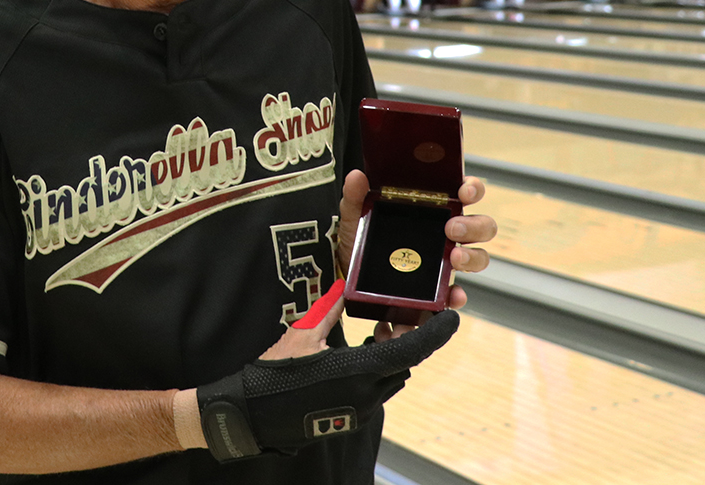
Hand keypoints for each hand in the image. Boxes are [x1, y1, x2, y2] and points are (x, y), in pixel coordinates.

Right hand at [196, 307, 459, 461]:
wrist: (253, 414)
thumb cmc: (275, 372)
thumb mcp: (303, 333)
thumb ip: (330, 308)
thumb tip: (346, 286)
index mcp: (359, 370)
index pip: (412, 349)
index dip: (436, 333)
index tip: (451, 317)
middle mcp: (366, 394)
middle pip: (404, 363)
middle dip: (406, 340)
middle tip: (396, 318)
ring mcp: (359, 409)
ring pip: (391, 378)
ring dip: (390, 357)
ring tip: (374, 333)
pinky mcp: (351, 417)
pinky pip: (376, 391)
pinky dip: (376, 372)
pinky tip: (358, 356)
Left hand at [336, 170, 496, 315]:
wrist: (349, 275)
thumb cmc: (362, 238)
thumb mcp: (356, 215)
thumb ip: (356, 195)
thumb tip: (356, 177)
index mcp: (435, 208)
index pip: (466, 192)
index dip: (473, 189)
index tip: (464, 191)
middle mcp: (448, 232)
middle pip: (481, 225)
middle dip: (474, 225)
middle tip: (452, 228)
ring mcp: (446, 260)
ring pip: (479, 256)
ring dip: (473, 256)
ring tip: (454, 258)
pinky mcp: (440, 287)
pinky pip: (457, 292)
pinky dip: (459, 294)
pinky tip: (452, 294)